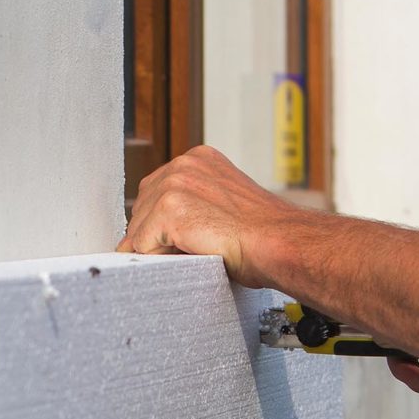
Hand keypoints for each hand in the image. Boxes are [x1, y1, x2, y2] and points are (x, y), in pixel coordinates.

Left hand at [117, 146, 293, 288]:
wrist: (279, 243)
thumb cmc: (264, 236)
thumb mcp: (227, 207)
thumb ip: (196, 206)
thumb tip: (164, 230)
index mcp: (199, 159)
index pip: (158, 191)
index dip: (163, 222)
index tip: (183, 240)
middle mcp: (184, 164)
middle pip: (142, 207)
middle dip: (155, 235)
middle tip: (188, 252)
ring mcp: (175, 184)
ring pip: (139, 228)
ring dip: (158, 249)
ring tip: (194, 254)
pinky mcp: (169, 209)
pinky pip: (141, 244)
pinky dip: (157, 259)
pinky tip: (187, 257)